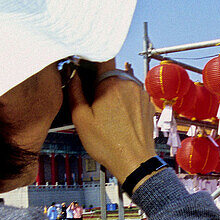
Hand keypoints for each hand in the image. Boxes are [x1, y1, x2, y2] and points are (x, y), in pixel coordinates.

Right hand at [67, 60, 156, 182]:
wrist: (134, 162)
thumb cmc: (109, 145)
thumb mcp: (81, 119)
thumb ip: (74, 92)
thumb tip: (73, 76)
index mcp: (112, 84)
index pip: (102, 57)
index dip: (91, 59)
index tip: (84, 66)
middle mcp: (130, 84)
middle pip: (111, 72)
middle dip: (100, 81)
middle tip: (92, 100)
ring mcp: (141, 94)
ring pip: (122, 83)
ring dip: (113, 91)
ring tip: (106, 113)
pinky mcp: (147, 103)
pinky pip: (132, 94)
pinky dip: (124, 100)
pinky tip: (118, 117)